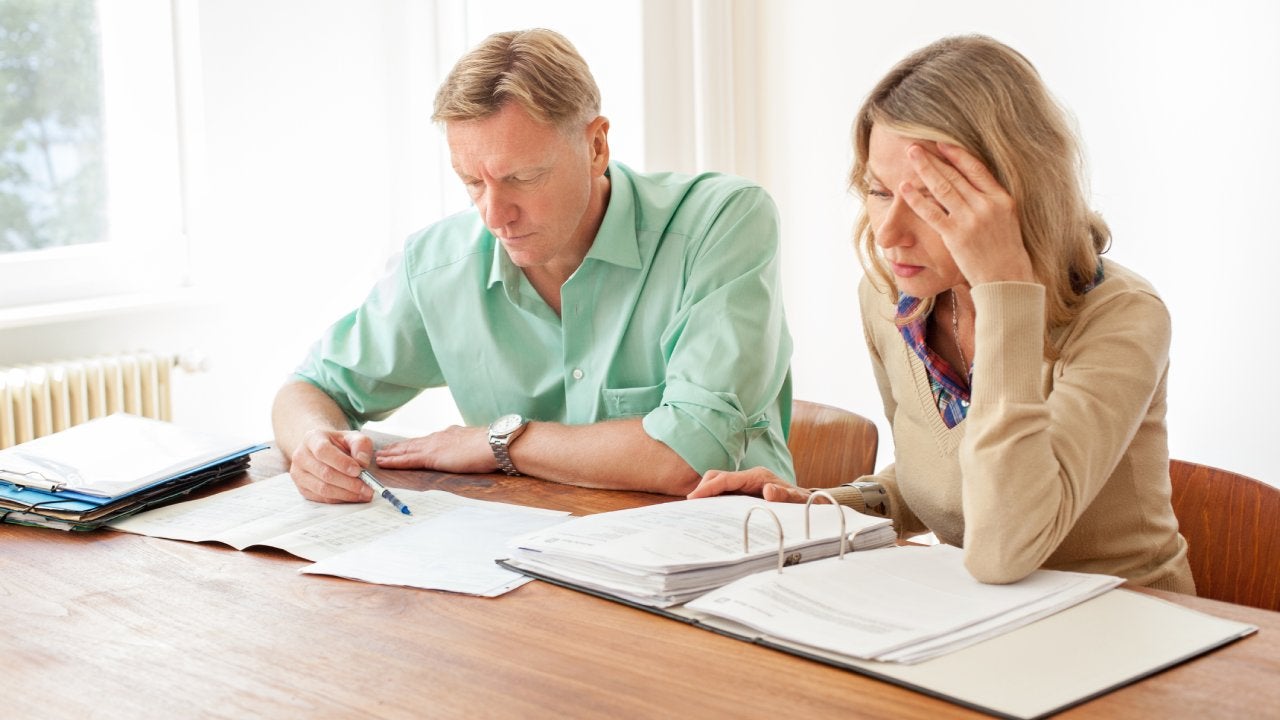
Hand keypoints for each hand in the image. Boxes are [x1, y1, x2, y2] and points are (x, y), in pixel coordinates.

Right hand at [288, 428, 374, 503]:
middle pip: (324, 473)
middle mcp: (301, 456)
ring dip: (346, 494)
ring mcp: (299, 474)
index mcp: (312, 438)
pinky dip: (341, 499)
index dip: (341, 462)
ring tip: (364, 493)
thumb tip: (362, 461)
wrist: (323, 450)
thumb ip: (360, 444)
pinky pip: (322, 499)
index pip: (323, 451)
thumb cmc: (339, 444)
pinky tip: (354, 496)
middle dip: (349, 483)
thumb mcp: (353, 437)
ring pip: (322, 489)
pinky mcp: (303, 489)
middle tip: (368, 487)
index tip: (358, 470)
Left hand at [376, 425, 497, 473]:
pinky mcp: (431, 457)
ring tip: (379, 456)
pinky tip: (384, 463)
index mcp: (450, 434)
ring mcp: (433, 446)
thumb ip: (469, 448)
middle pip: (413, 443)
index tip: (406, 445)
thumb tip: (470, 453)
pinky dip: (394, 461)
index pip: (428, 440)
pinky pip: (407, 460)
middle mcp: (439, 437)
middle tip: (384, 450)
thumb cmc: (493, 447)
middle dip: (398, 447)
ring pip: (406, 450)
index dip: (414, 443)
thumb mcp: (478, 446)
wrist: (494, 444)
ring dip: (391, 453)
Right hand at [686, 466, 813, 502]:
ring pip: (718, 484)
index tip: (693, 498)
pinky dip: (712, 501)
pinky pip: (723, 494)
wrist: (809, 504)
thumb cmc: (802, 503)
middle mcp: (749, 478)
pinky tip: (707, 514)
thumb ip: (785, 495)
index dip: (709, 487)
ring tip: (694, 512)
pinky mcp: (743, 493)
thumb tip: (770, 491)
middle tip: (690, 508)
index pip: (727, 478)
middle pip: (717, 477)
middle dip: (702, 489)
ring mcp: (745, 485)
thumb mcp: (798, 501)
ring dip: (706, 495)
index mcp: (758, 477)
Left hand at [900, 142, 1034, 285]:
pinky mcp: (956, 236)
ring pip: (942, 188)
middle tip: (915, 145)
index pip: (976, 169)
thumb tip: (971, 184)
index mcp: (1001, 198)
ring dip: (924, 169)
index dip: (957, 154)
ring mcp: (970, 220)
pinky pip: (932, 213)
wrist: (1007, 279)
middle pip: (955, 175)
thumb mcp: (1007, 219)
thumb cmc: (1006, 251)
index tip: (941, 143)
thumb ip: (991, 200)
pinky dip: (916, 199)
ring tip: (910, 155)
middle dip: (933, 158)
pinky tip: (904, 187)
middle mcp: (986, 205)